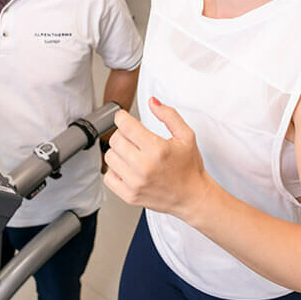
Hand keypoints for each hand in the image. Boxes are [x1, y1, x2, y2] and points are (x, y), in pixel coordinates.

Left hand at [103, 97, 211, 220]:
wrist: (192, 197)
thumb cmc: (190, 167)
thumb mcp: (186, 136)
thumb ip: (169, 115)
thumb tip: (152, 102)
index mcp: (157, 149)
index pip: (125, 125)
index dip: (122, 117)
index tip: (124, 117)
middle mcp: (144, 166)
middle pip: (115, 139)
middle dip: (122, 133)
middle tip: (133, 136)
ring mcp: (135, 183)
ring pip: (109, 157)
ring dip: (118, 151)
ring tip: (131, 152)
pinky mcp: (129, 196)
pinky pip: (108, 177)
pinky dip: (114, 170)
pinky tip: (127, 168)